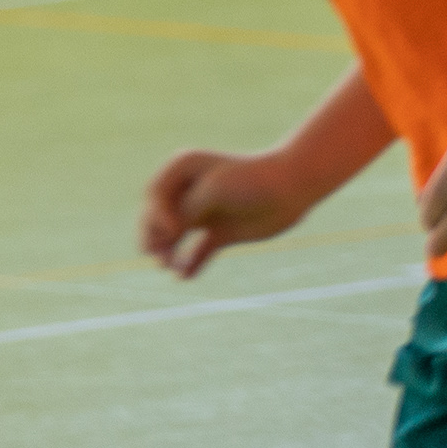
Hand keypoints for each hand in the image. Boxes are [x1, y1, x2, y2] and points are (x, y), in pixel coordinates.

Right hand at [140, 148, 319, 278]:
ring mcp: (204, 213)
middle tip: (158, 256)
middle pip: (159, 217)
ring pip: (175, 237)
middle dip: (155, 236)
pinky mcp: (220, 232)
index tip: (174, 230)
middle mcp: (189, 191)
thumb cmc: (251, 180)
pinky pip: (198, 251)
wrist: (292, 187)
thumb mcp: (213, 190)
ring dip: (168, 252)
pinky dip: (190, 264)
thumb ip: (186, 211)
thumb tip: (166, 236)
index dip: (156, 214)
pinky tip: (184, 276)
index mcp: (181, 170)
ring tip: (167, 266)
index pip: (154, 195)